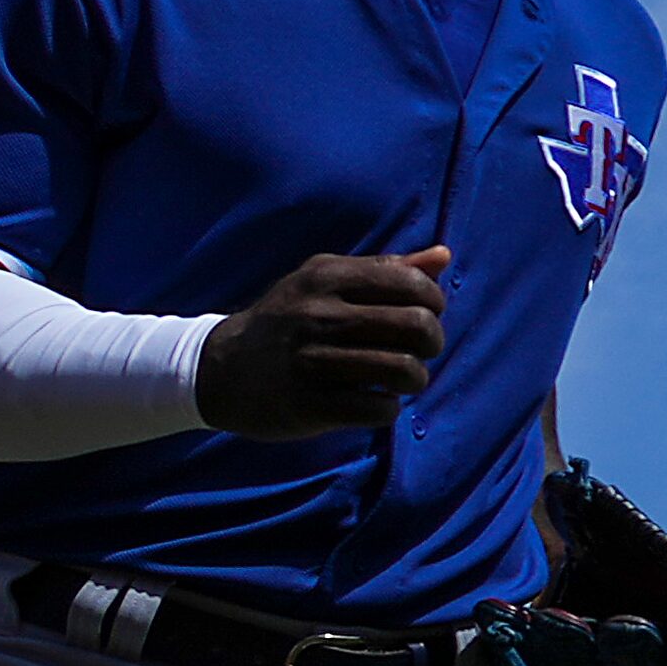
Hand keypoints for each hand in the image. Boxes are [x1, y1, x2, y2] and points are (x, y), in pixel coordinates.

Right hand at [194, 246, 448, 440]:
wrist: (222, 369)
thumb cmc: (288, 320)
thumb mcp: (324, 282)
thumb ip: (385, 269)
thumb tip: (444, 257)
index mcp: (326, 277)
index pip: (411, 283)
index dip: (433, 303)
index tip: (423, 315)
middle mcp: (318, 314)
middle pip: (416, 326)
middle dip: (432, 342)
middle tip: (421, 350)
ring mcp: (311, 360)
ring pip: (404, 369)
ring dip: (414, 378)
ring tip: (402, 378)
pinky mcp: (308, 404)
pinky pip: (379, 408)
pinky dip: (388, 407)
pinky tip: (375, 400)